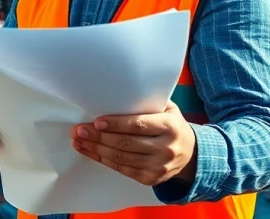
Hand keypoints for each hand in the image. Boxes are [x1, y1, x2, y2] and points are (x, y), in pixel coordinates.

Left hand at [71, 100, 196, 186]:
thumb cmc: (172, 125)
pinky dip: (102, 159)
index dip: (116, 124)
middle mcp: (165, 148)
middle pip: (126, 143)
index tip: (97, 121)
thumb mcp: (168, 109)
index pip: (139, 125)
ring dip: (95, 148)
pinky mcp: (150, 178)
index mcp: (170, 126)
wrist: (191, 155)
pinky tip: (89, 151)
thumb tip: (115, 90)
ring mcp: (158, 166)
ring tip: (78, 140)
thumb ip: (147, 101)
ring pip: (120, 157)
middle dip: (99, 136)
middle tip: (79, 129)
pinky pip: (121, 168)